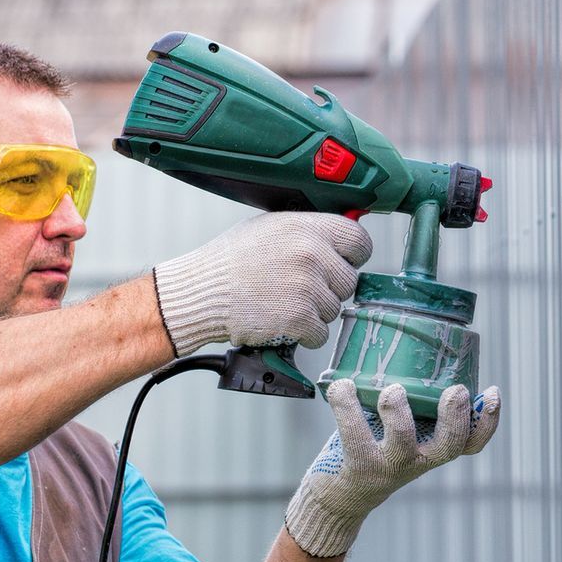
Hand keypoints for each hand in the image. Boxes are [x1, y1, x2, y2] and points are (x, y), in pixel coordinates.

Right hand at [152, 212, 371, 355]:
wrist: (202, 292)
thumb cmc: (231, 261)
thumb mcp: (270, 227)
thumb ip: (308, 231)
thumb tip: (339, 240)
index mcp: (307, 227)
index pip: (360, 241)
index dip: (352, 257)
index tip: (341, 264)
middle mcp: (311, 254)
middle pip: (349, 281)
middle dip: (329, 289)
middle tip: (299, 289)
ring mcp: (307, 287)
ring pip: (335, 309)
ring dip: (314, 312)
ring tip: (283, 302)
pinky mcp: (299, 318)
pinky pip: (320, 333)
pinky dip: (304, 334)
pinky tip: (281, 320)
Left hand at [283, 378, 502, 557]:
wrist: (344, 496)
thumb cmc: (378, 449)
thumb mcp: (404, 432)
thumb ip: (415, 406)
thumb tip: (415, 351)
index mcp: (433, 449)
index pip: (471, 442)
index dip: (488, 421)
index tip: (492, 392)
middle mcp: (417, 461)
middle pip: (449, 445)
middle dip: (455, 416)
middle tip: (455, 391)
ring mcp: (389, 465)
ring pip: (402, 439)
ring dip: (398, 410)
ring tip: (393, 390)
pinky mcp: (358, 465)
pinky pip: (353, 432)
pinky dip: (345, 403)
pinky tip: (342, 385)